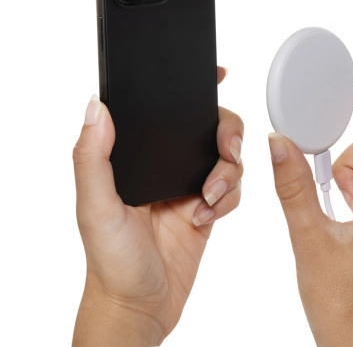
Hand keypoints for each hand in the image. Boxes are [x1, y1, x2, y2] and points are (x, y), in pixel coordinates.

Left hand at [72, 67, 243, 345]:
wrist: (143, 304)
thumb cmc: (111, 259)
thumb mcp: (94, 207)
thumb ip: (92, 157)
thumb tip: (96, 106)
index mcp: (137, 155)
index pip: (165, 109)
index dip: (193, 87)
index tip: (217, 74)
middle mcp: (166, 163)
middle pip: (211, 128)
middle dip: (227, 136)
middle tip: (225, 154)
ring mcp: (189, 183)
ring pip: (229, 157)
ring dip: (228, 174)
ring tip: (207, 199)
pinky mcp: (208, 205)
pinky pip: (234, 187)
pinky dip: (228, 199)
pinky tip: (205, 216)